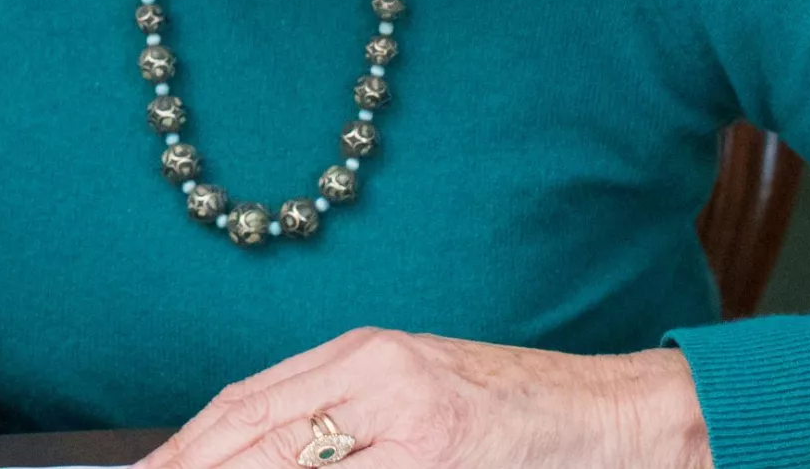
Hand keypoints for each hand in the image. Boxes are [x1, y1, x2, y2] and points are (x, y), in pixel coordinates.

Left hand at [138, 329, 709, 468]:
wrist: (623, 417)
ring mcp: (414, 424)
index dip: (187, 449)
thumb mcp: (416, 396)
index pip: (247, 404)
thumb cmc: (519, 414)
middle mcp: (380, 376)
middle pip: (257, 437)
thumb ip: (338, 421)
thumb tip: (249, 453)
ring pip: (294, 468)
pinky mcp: (442, 459)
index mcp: (365, 353)